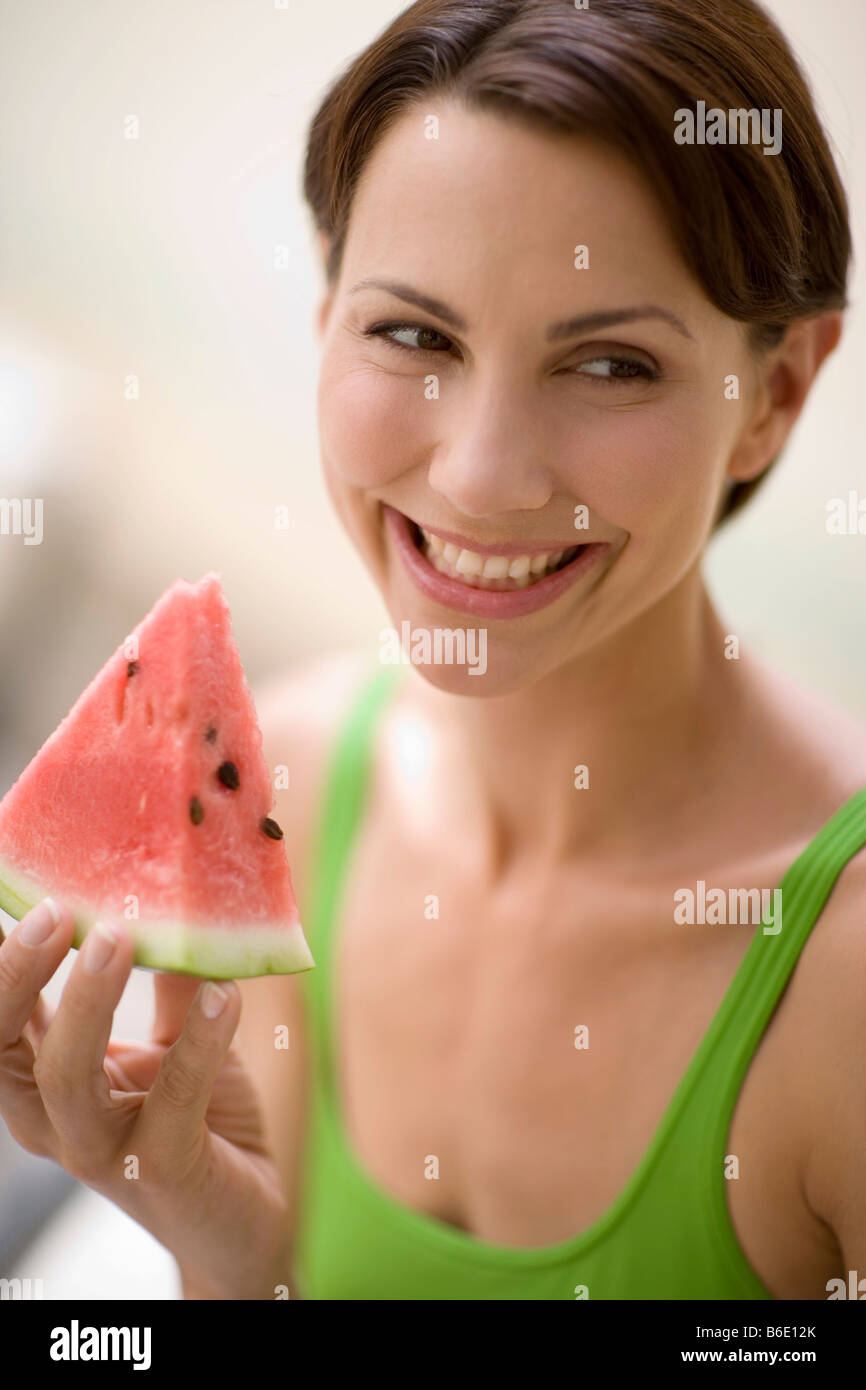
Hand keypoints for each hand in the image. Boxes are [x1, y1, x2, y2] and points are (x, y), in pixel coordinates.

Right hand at [0, 897, 288, 1298]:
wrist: (245, 1217)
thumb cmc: (201, 1120)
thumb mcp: (177, 1036)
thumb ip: (168, 978)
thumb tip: (176, 894)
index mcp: (46, 1077)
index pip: (1, 1017)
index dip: (1, 961)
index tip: (22, 895)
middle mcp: (57, 1118)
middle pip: (1, 1047)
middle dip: (17, 976)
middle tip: (55, 913)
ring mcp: (103, 1151)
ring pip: (66, 1079)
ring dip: (88, 1004)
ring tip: (117, 938)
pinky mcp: (161, 1171)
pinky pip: (171, 1101)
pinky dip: (197, 1041)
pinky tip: (225, 992)